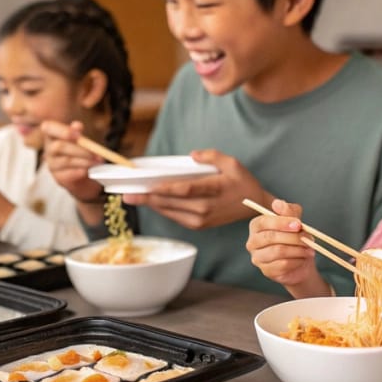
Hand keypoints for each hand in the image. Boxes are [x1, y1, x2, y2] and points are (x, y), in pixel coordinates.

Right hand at [41, 120, 104, 203]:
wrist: (85, 175)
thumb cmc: (81, 152)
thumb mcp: (82, 141)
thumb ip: (78, 133)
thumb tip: (77, 125)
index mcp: (52, 134)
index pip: (48, 127)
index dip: (62, 130)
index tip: (78, 135)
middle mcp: (49, 149)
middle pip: (59, 147)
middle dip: (79, 149)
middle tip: (96, 153)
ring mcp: (52, 164)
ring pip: (66, 161)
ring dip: (84, 161)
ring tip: (97, 162)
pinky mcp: (58, 178)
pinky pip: (68, 174)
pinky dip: (80, 172)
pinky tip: (88, 171)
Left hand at [121, 149, 269, 229]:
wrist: (254, 208)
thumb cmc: (242, 182)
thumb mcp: (232, 163)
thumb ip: (212, 156)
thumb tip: (192, 155)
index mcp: (214, 191)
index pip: (184, 190)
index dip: (164, 189)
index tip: (147, 186)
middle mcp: (205, 208)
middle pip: (171, 203)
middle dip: (148, 198)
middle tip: (127, 195)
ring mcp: (201, 219)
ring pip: (170, 212)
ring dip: (151, 205)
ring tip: (133, 198)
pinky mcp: (199, 225)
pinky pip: (175, 217)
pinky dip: (162, 209)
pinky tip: (151, 202)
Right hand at [245, 198, 322, 292]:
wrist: (301, 260)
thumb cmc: (295, 238)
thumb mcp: (295, 221)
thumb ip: (288, 211)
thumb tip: (277, 203)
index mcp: (256, 225)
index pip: (264, 222)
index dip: (281, 222)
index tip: (298, 224)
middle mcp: (252, 242)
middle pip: (270, 237)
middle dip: (293, 237)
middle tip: (309, 238)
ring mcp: (258, 258)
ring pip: (278, 251)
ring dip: (297, 250)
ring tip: (309, 249)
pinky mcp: (266, 271)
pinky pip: (282, 265)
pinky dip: (297, 261)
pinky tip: (303, 258)